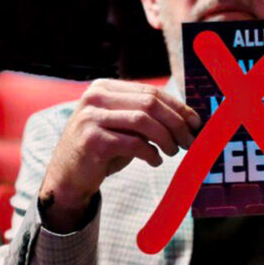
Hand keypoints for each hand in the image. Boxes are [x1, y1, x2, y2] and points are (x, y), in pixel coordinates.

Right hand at [39, 79, 200, 231]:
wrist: (68, 176)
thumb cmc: (100, 150)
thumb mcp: (121, 126)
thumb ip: (144, 117)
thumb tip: (186, 118)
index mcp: (103, 88)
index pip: (150, 92)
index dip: (177, 107)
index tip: (195, 122)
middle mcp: (95, 98)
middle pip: (149, 104)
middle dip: (176, 123)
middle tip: (189, 140)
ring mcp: (91, 118)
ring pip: (143, 121)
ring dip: (166, 138)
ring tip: (173, 151)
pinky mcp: (93, 140)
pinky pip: (133, 143)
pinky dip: (150, 153)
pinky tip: (155, 160)